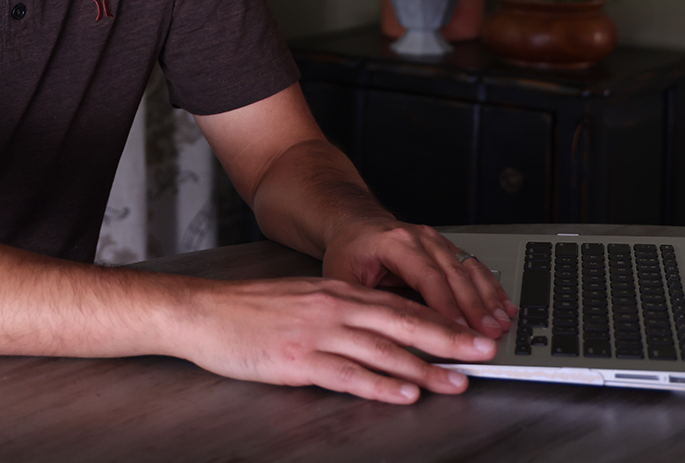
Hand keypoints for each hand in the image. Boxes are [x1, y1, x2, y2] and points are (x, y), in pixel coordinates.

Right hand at [177, 276, 496, 402]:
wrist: (201, 312)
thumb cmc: (246, 310)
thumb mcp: (300, 298)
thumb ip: (337, 309)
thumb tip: (373, 325)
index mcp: (335, 291)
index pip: (397, 304)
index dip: (438, 317)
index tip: (469, 329)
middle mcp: (333, 307)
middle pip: (401, 323)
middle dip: (447, 338)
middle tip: (483, 351)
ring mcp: (316, 333)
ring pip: (382, 349)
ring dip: (424, 367)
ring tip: (455, 381)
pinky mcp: (298, 359)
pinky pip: (348, 373)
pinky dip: (380, 384)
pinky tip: (403, 393)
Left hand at [322, 219, 516, 339]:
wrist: (357, 224)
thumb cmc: (349, 251)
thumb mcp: (342, 276)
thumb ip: (360, 304)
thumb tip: (375, 336)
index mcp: (395, 242)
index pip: (427, 275)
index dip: (446, 304)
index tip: (460, 330)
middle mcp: (420, 238)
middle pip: (454, 274)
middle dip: (475, 307)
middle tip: (489, 333)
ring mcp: (436, 241)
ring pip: (468, 270)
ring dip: (488, 298)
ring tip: (502, 323)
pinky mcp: (447, 249)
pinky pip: (473, 268)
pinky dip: (491, 288)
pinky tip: (503, 306)